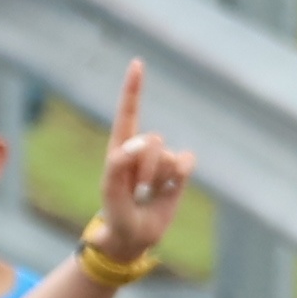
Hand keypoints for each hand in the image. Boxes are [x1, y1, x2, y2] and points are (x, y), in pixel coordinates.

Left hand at [82, 61, 193, 272]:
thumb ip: (118, 164)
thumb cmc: (115, 212)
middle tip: (135, 188)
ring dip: (158, 178)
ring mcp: (163, 159)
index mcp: (120, 146)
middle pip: (152, 140)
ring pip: (169, 156)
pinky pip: (186, 162)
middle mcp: (143, 148)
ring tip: (147, 192)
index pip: (129, 112)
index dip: (134, 88)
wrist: (134, 235)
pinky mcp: (180, 171)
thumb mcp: (110, 190)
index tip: (137, 63)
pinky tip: (168, 188)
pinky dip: (177, 177)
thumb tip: (141, 141)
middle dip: (144, 166)